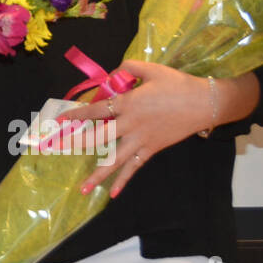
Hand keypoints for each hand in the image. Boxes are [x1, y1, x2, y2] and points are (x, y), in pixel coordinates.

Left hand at [57, 60, 236, 197]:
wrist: (204, 103)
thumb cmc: (177, 84)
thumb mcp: (151, 69)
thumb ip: (128, 68)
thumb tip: (112, 74)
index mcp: (128, 103)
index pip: (96, 110)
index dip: (77, 114)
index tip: (61, 120)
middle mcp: (130, 124)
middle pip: (98, 137)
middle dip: (76, 143)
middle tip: (58, 150)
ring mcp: (141, 140)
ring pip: (115, 160)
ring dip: (98, 174)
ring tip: (82, 189)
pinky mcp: (152, 149)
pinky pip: (134, 167)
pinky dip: (123, 180)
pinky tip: (113, 193)